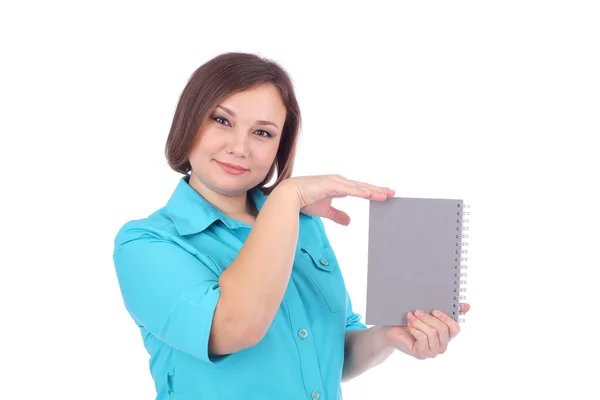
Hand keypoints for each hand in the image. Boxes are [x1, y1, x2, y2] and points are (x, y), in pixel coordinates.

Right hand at [279, 174, 394, 224]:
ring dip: (373, 191)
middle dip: (377, 190)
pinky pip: (350, 189)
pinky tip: (371, 194)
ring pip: (359, 187)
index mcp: (338, 186)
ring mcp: (336, 182)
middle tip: (392, 193)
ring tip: (386, 194)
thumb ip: (337, 214)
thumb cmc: (304, 199)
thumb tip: (349, 221)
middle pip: (363, 186)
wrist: (290, 196)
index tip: (383, 195)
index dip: (371, 192)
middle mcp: (339, 181)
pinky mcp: (332, 185)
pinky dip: (361, 191)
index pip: (359, 189)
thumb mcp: (325, 210)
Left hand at [384, 303, 470, 359]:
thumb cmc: (412, 321)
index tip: (434, 310)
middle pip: (442, 329)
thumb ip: (447, 310)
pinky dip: (415, 329)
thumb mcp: (428, 313)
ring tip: (411, 316)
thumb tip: (467, 306)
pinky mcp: (422, 354)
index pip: (455, 328)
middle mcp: (442, 345)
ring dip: (420, 323)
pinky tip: (409, 325)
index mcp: (446, 335)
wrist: (393, 330)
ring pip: (432, 333)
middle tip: (417, 311)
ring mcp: (433, 351)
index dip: (446, 318)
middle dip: (428, 318)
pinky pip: (423, 339)